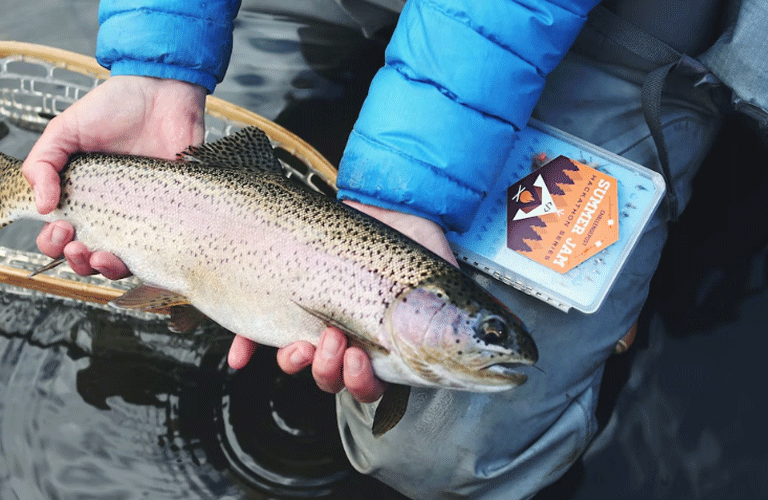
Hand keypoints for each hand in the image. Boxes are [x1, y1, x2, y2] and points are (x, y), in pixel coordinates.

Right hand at [22, 75, 205, 277]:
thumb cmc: (115, 107)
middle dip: (76, 261)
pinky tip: (138, 253)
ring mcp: (144, 216)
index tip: (61, 227)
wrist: (163, 92)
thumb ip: (43, 163)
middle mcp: (111, 212)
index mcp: (82, 197)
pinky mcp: (174, 214)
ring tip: (101, 255)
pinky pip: (163, 249)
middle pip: (89, 258)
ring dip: (106, 269)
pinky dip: (149, 261)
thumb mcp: (66, 129)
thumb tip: (42, 206)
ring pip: (124, 262)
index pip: (61, 237)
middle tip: (77, 243)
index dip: (54, 244)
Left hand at [227, 201, 458, 402]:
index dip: (363, 386)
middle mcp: (351, 339)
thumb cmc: (417, 239)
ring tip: (302, 339)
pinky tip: (242, 356)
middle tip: (335, 342)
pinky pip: (260, 334)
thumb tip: (501, 347)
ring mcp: (318, 321)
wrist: (384, 199)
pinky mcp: (289, 300)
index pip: (374, 385)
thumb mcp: (443, 279)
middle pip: (333, 380)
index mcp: (387, 345)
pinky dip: (248, 348)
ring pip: (300, 362)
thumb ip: (459, 317)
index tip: (361, 361)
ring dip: (297, 361)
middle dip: (329, 371)